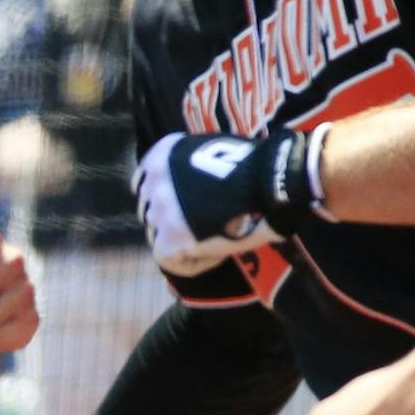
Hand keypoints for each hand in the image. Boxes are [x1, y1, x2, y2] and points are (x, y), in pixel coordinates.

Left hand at [132, 128, 320, 276]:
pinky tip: (219, 254)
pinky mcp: (171, 239)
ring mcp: (160, 210)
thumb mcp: (214, 151)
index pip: (143, 184)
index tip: (184, 212)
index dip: (164, 202)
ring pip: (159, 237)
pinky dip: (194, 262)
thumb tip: (191, 190)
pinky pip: (171, 261)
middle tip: (204, 231)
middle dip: (172, 224)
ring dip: (184, 243)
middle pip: (150, 213)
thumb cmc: (256, 168)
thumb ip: (191, 168)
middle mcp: (154, 179)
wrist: (271, 182)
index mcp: (162, 154)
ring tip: (217, 241)